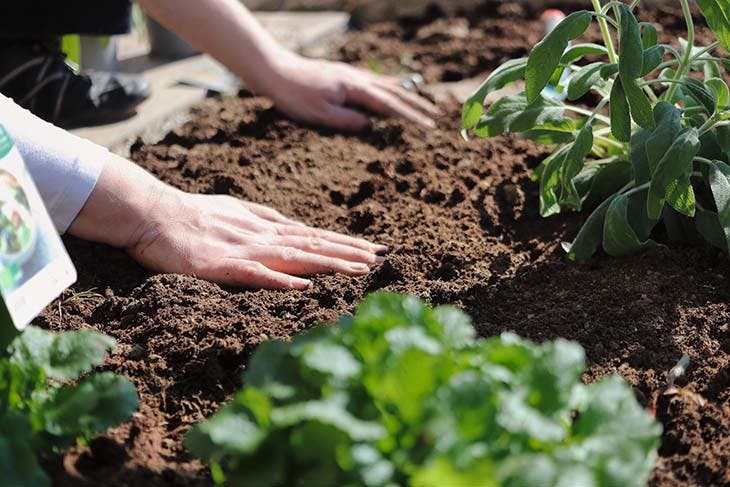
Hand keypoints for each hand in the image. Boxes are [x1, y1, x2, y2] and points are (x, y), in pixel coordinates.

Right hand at [127, 189, 386, 288]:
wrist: (153, 213)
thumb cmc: (193, 214)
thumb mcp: (237, 212)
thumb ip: (265, 220)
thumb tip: (294, 228)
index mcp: (266, 227)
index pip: (315, 237)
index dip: (346, 244)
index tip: (375, 250)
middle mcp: (263, 236)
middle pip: (314, 245)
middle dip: (351, 252)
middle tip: (384, 258)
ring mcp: (244, 250)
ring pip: (295, 256)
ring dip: (330, 262)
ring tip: (361, 269)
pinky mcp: (221, 265)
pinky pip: (254, 273)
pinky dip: (279, 278)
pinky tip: (303, 285)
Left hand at [266, 54, 441, 130]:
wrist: (275, 70)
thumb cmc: (294, 95)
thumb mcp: (320, 114)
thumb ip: (347, 120)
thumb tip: (370, 125)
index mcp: (355, 90)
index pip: (390, 106)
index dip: (411, 117)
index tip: (429, 127)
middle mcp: (357, 79)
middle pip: (395, 92)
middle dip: (417, 105)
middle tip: (436, 115)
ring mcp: (351, 75)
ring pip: (386, 84)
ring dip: (406, 95)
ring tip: (422, 102)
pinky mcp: (343, 74)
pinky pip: (374, 80)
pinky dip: (389, 86)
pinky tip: (391, 88)